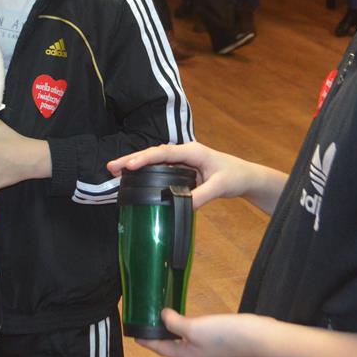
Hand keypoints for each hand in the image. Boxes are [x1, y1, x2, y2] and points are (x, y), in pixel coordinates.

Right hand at [107, 141, 251, 208]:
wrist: (246, 177)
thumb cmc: (235, 176)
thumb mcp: (220, 186)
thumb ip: (201, 196)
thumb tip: (182, 205)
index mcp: (192, 151)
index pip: (164, 153)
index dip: (145, 158)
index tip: (130, 165)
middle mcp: (184, 152)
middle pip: (153, 154)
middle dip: (132, 159)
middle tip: (111, 166)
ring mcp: (182, 160)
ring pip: (154, 160)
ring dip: (135, 164)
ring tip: (115, 170)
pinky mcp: (182, 168)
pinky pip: (159, 168)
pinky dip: (144, 170)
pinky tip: (132, 176)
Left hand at [138, 310, 261, 356]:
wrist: (258, 339)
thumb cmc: (225, 337)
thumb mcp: (195, 328)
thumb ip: (176, 323)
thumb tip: (161, 316)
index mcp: (186, 356)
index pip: (160, 348)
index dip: (146, 340)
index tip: (133, 332)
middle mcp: (195, 355)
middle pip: (170, 346)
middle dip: (157, 335)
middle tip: (146, 322)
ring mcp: (206, 349)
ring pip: (182, 340)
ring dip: (171, 330)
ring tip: (162, 318)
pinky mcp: (215, 341)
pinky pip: (194, 334)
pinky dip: (186, 327)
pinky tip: (186, 318)